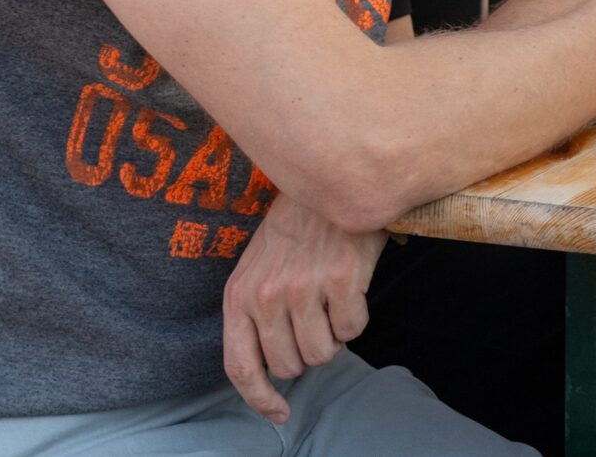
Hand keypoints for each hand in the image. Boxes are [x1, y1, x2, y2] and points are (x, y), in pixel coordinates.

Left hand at [222, 193, 387, 424]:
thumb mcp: (256, 270)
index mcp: (238, 298)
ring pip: (323, 353)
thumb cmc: (294, 231)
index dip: (260, 399)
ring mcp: (303, 290)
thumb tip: (272, 369)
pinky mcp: (341, 280)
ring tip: (334, 305)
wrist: (330, 182)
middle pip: (291, 365)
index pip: (242, 367)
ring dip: (333, 337)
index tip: (281, 413)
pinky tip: (353, 292)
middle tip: (316, 320)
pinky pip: (353, 330)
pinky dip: (357, 319)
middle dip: (308, 352)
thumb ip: (254, 315)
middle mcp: (266, 297)